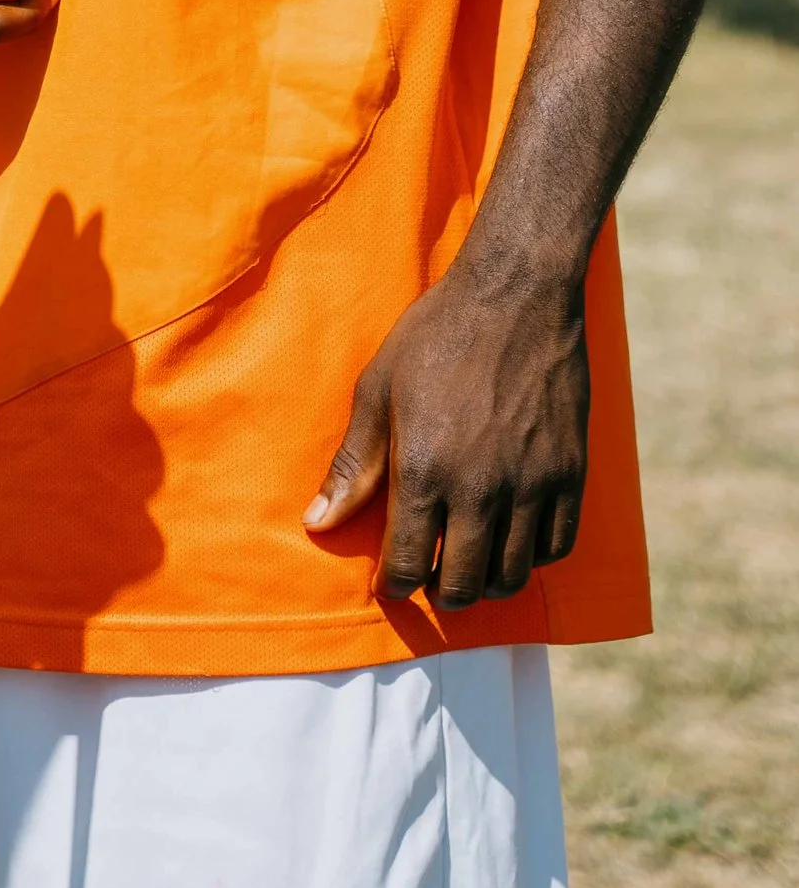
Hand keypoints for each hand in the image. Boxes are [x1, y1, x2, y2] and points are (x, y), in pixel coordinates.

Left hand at [304, 256, 588, 606]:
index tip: (389, 582)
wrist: (516, 296)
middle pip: (463, 584)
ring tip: (469, 566)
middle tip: (429, 577)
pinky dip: (533, 557)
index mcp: (425, 470)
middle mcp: (481, 488)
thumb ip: (352, 465)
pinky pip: (557, 546)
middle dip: (439, 592)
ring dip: (486, 584)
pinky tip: (512, 540)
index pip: (408, 566)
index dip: (394, 585)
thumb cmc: (435, 337)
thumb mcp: (378, 392)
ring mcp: (532, 484)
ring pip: (513, 576)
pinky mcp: (571, 473)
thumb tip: (317, 523)